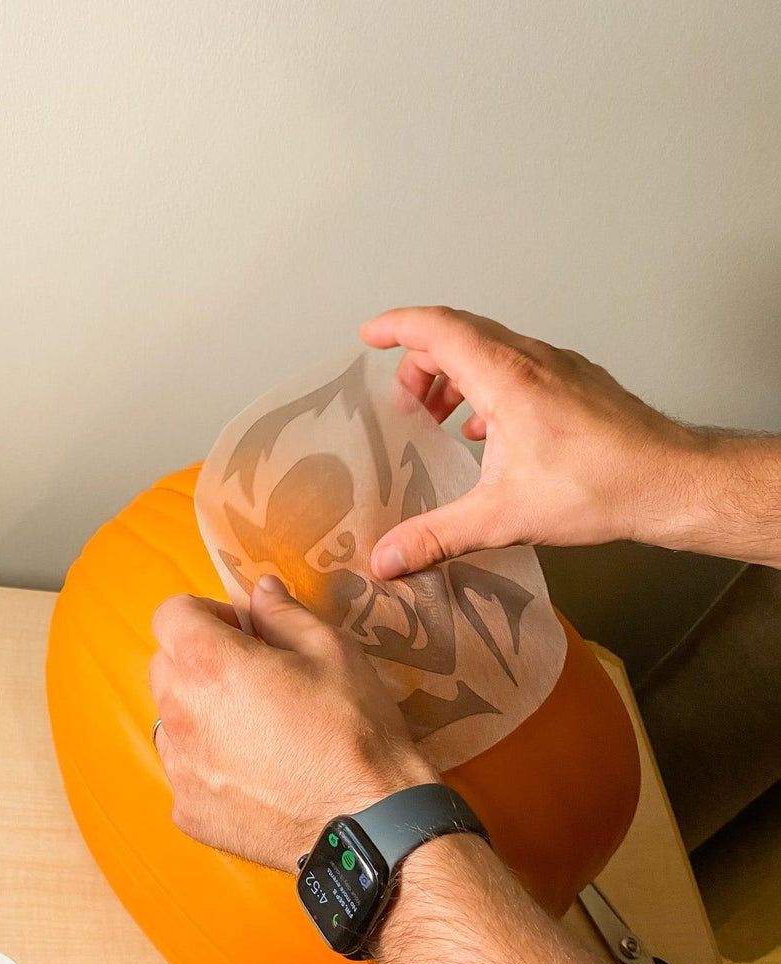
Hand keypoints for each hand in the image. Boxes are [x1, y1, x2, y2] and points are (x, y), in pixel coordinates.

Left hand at [150, 576, 432, 870]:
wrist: (366, 822)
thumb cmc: (354, 730)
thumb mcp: (332, 652)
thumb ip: (284, 614)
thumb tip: (260, 591)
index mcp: (208, 663)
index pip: (170, 614)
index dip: (207, 614)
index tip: (243, 631)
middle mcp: (180, 713)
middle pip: (165, 666)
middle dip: (199, 660)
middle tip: (253, 677)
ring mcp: (180, 768)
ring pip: (171, 720)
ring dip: (200, 712)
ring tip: (254, 728)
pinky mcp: (188, 811)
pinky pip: (185, 771)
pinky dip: (208, 764)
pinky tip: (255, 773)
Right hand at [359, 306, 706, 576]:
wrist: (671, 483)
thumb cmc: (599, 487)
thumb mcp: (502, 517)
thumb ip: (437, 536)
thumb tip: (387, 559)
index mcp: (506, 376)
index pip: (438, 328)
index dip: (397, 327)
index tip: (369, 336)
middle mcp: (532, 359)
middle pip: (461, 335)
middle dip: (421, 361)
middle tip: (403, 400)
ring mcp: (560, 367)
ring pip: (493, 350)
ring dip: (457, 374)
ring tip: (440, 416)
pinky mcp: (579, 383)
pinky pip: (521, 367)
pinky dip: (491, 387)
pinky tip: (489, 433)